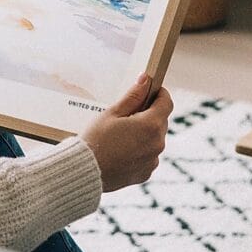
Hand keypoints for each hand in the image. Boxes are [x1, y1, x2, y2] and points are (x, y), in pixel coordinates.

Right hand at [80, 74, 172, 191]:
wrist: (86, 170)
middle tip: (127, 113)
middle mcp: (157, 143)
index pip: (166, 103)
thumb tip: (145, 79)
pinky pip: (148, 155)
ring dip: (144, 133)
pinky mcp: (146, 172)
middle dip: (149, 114)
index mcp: (151, 125)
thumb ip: (133, 96)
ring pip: (154, 139)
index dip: (160, 94)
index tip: (150, 90)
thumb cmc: (96, 138)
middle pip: (161, 121)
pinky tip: (121, 150)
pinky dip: (140, 150)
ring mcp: (153, 160)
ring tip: (121, 134)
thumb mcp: (113, 113)